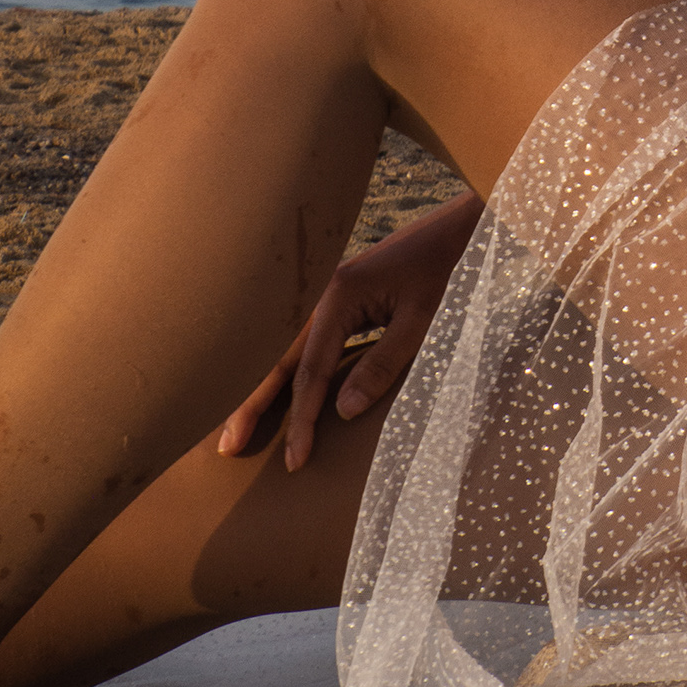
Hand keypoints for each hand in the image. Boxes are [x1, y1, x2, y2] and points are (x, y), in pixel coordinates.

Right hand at [219, 191, 485, 470]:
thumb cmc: (447, 271)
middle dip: (252, 402)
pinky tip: (273, 387)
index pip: (311, 370)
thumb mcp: (421, 320)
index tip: (295, 460)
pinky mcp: (340, 295)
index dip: (302, 419)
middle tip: (226, 446)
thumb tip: (342, 412)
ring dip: (262, 386)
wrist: (461, 226)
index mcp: (339, 294)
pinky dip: (286, 367)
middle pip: (280, 356)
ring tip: (234, 425)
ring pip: (287, 347)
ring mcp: (328, 291)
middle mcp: (324, 291)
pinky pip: (304, 338)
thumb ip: (382, 365)